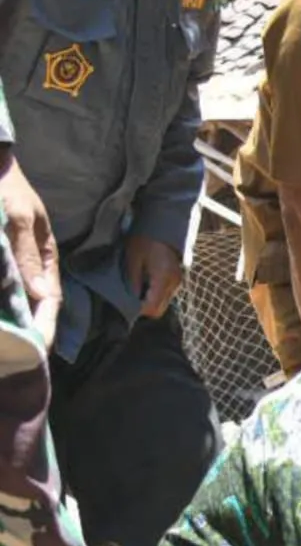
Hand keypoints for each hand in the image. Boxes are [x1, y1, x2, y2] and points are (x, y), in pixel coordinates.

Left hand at [0, 154, 59, 348]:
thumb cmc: (7, 189)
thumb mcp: (18, 219)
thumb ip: (27, 256)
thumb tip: (42, 297)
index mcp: (46, 258)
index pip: (50, 299)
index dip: (45, 325)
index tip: (36, 348)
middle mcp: (32, 267)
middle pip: (34, 306)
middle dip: (28, 331)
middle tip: (17, 356)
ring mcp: (15, 267)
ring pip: (16, 300)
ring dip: (12, 320)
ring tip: (6, 344)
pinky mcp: (2, 265)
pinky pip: (4, 288)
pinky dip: (2, 305)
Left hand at [124, 235, 182, 318]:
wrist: (163, 226)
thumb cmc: (145, 240)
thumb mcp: (133, 260)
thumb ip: (133, 283)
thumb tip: (131, 301)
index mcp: (163, 278)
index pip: (153, 308)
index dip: (139, 310)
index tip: (128, 304)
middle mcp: (174, 283)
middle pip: (160, 310)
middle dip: (145, 307)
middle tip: (131, 297)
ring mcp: (177, 281)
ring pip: (163, 302)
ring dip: (150, 300)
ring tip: (138, 287)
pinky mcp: (177, 278)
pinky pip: (166, 294)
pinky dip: (155, 293)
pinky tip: (146, 282)